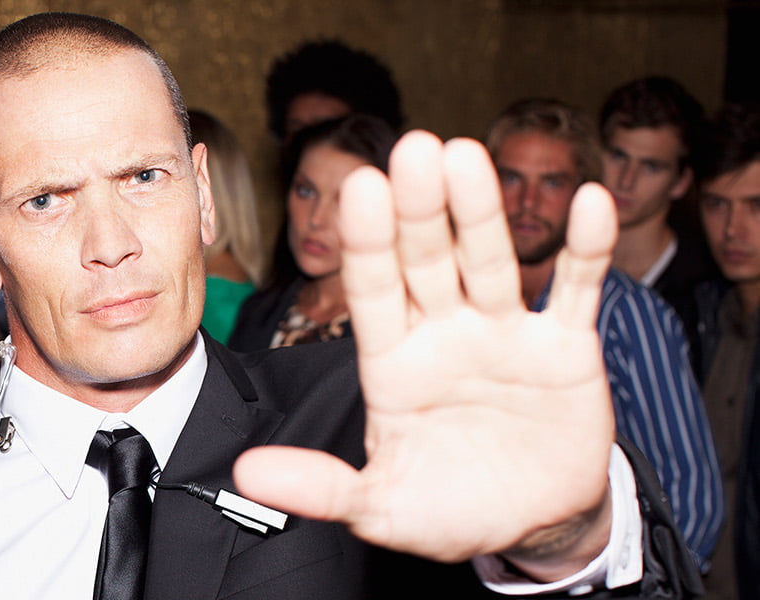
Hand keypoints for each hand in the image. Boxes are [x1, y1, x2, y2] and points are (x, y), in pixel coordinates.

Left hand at [233, 131, 616, 577]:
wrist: (534, 528)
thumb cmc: (449, 510)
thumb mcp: (381, 507)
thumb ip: (321, 487)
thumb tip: (246, 474)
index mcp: (393, 363)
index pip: (374, 290)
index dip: (369, 242)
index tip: (360, 187)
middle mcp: (444, 334)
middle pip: (428, 260)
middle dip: (420, 209)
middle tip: (414, 149)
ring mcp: (505, 335)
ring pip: (491, 261)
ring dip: (481, 211)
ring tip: (467, 157)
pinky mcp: (566, 348)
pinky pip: (577, 289)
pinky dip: (586, 249)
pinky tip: (589, 201)